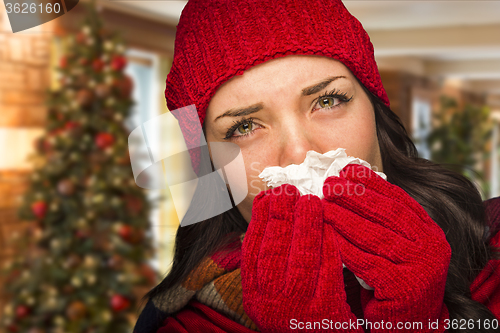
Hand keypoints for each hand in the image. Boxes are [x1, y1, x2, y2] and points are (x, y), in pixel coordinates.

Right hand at [241, 184, 361, 332]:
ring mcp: (299, 307)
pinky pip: (328, 270)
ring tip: (310, 201)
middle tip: (289, 191)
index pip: (253, 249)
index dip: (260, 219)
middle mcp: (271, 302)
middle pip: (275, 250)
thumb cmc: (292, 310)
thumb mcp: (269, 291)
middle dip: (281, 215)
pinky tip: (330, 226)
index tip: (268, 196)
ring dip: (306, 225)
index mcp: (254, 294)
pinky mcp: (326, 309)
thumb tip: (267, 211)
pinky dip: (328, 244)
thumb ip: (266, 260)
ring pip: (302, 257)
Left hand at [322, 164, 450, 331]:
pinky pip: (368, 263)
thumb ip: (383, 221)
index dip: (372, 182)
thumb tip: (351, 186)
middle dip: (356, 196)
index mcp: (429, 231)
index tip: (347, 169)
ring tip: (322, 206)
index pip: (398, 199)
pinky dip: (346, 248)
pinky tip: (328, 236)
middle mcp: (431, 246)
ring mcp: (421, 267)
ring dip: (345, 219)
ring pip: (376, 236)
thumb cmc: (395, 279)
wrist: (410, 324)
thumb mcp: (397, 246)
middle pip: (388, 213)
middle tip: (329, 184)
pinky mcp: (405, 288)